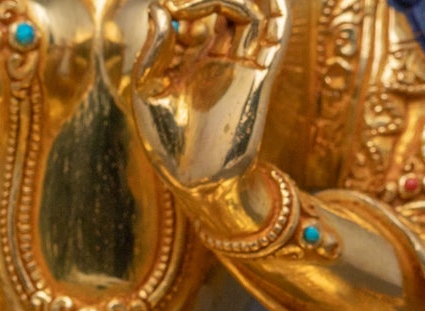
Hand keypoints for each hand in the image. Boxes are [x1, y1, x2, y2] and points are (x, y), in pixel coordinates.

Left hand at [129, 0, 287, 189]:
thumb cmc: (167, 142)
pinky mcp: (259, 77)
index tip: (168, 8)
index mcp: (190, 57)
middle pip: (229, 3)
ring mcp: (241, 64)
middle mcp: (219, 55)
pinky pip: (275, 35)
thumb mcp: (149, 92)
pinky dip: (276, 10)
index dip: (185, 1)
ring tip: (209, 2)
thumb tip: (157, 6)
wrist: (198, 180)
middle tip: (183, 6)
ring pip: (255, 11)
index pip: (196, 9)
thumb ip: (154, 50)